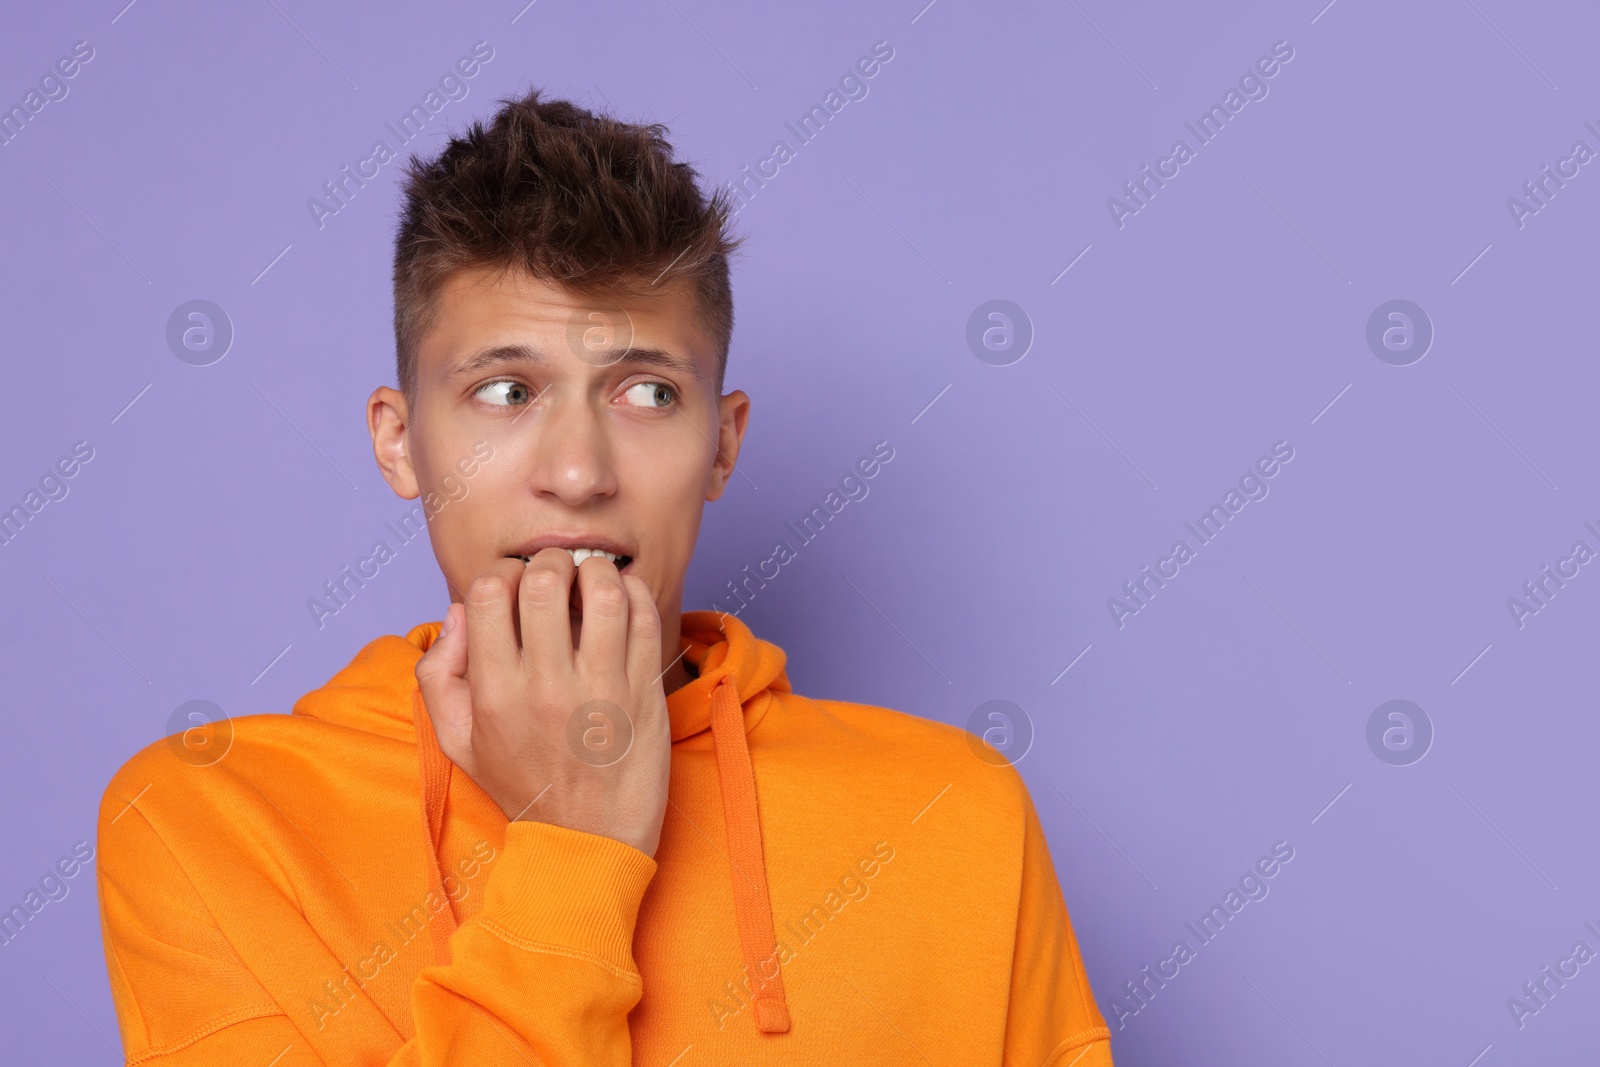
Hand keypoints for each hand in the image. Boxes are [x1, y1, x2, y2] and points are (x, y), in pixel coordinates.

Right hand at [414, 549, 671, 857]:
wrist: (588, 841)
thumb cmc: (523, 784)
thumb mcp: (457, 741)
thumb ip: (439, 673)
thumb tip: (457, 613)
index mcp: (494, 692)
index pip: (486, 593)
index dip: (499, 573)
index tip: (513, 585)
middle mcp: (545, 685)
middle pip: (544, 579)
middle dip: (549, 560)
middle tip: (558, 573)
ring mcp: (600, 687)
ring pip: (601, 588)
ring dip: (596, 569)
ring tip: (592, 579)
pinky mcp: (644, 691)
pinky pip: (643, 616)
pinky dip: (632, 591)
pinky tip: (622, 599)